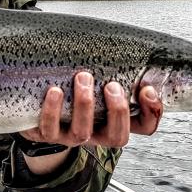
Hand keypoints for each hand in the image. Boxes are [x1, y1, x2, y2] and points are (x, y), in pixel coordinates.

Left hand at [20, 71, 163, 148]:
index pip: (144, 126)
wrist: (39, 108)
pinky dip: (52, 110)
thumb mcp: (99, 82)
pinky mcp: (47, 134)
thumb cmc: (75, 90)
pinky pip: (49, 128)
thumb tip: (137, 54)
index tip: (146, 89)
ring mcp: (71, 136)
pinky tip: (55, 90)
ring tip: (83, 77)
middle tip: (111, 85)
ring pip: (82, 133)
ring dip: (85, 104)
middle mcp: (96, 134)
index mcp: (114, 122)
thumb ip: (118, 72)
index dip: (151, 112)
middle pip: (117, 137)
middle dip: (117, 111)